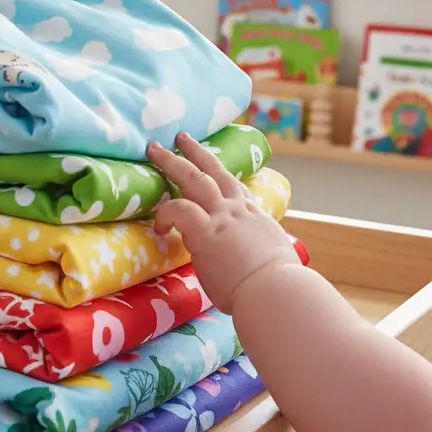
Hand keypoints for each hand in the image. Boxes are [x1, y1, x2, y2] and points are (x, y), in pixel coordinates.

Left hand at [146, 132, 299, 312]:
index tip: (208, 159)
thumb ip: (258, 250)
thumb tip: (258, 260)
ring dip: (172, 162)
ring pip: (193, 178)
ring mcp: (221, 217)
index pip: (234, 185)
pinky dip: (166, 213)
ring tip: (154, 150)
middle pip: (212, 170)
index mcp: (253, 215)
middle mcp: (237, 209)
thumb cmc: (277, 286)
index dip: (218, 170)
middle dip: (193, 151)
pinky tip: (160, 227)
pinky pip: (178, 209)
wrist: (277, 293)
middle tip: (179, 138)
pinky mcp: (206, 232)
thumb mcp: (273, 256)